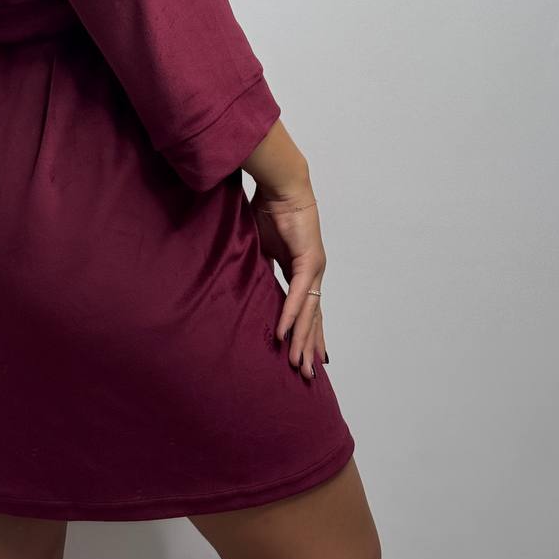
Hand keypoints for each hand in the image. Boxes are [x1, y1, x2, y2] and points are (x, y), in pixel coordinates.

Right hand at [248, 187, 328, 382]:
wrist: (281, 184)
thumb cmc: (269, 208)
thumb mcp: (259, 245)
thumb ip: (257, 266)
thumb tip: (244, 281)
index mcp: (301, 269)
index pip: (306, 307)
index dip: (306, 331)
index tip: (307, 354)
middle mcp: (312, 272)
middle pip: (312, 317)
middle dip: (309, 346)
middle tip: (306, 375)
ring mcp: (314, 268)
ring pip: (309, 311)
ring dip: (302, 339)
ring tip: (297, 364)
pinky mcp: (309, 260)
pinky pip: (298, 294)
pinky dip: (292, 314)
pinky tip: (286, 334)